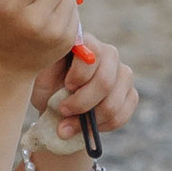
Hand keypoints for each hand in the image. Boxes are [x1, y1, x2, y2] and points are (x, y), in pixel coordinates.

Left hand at [31, 28, 139, 142]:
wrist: (58, 106)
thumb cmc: (49, 86)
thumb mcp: (41, 77)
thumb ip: (50, 72)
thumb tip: (63, 80)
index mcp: (87, 43)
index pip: (93, 52)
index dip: (80, 74)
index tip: (66, 86)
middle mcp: (109, 54)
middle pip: (105, 82)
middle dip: (82, 103)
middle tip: (63, 111)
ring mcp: (123, 74)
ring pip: (114, 103)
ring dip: (89, 120)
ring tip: (69, 126)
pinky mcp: (130, 95)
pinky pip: (122, 115)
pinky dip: (102, 127)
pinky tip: (86, 127)